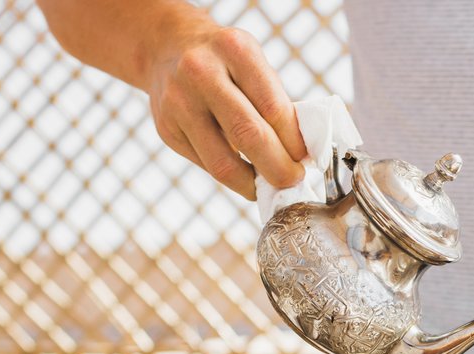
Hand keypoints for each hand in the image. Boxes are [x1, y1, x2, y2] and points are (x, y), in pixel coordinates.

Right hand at [144, 22, 304, 199]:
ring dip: (253, 184)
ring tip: (269, 186)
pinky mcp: (166, 130)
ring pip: (223, 163)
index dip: (295, 143)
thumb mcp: (252, 62)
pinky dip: (231, 176)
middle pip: (249, 136)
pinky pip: (206, 166)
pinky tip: (243, 173)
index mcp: (234, 49)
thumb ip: (274, 102)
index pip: (274, 109)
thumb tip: (300, 154)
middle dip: (278, 169)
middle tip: (293, 181)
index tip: (306, 159)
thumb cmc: (224, 61)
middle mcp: (201, 72)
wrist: (167, 47)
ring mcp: (178, 103)